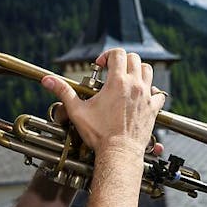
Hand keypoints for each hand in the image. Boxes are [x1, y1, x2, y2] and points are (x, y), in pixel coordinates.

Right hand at [40, 49, 164, 155]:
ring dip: (137, 71)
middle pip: (134, 58)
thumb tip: (47, 80)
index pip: (117, 53)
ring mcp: (146, 96)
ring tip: (127, 80)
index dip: (107, 55)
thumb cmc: (99, 134)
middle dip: (122, 61)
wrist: (118, 153)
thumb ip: (63, 91)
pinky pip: (159, 93)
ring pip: (148, 71)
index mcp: (117, 82)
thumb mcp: (77, 111)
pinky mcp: (153, 109)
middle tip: (112, 71)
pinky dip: (152, 90)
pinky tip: (143, 96)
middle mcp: (134, 86)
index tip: (100, 66)